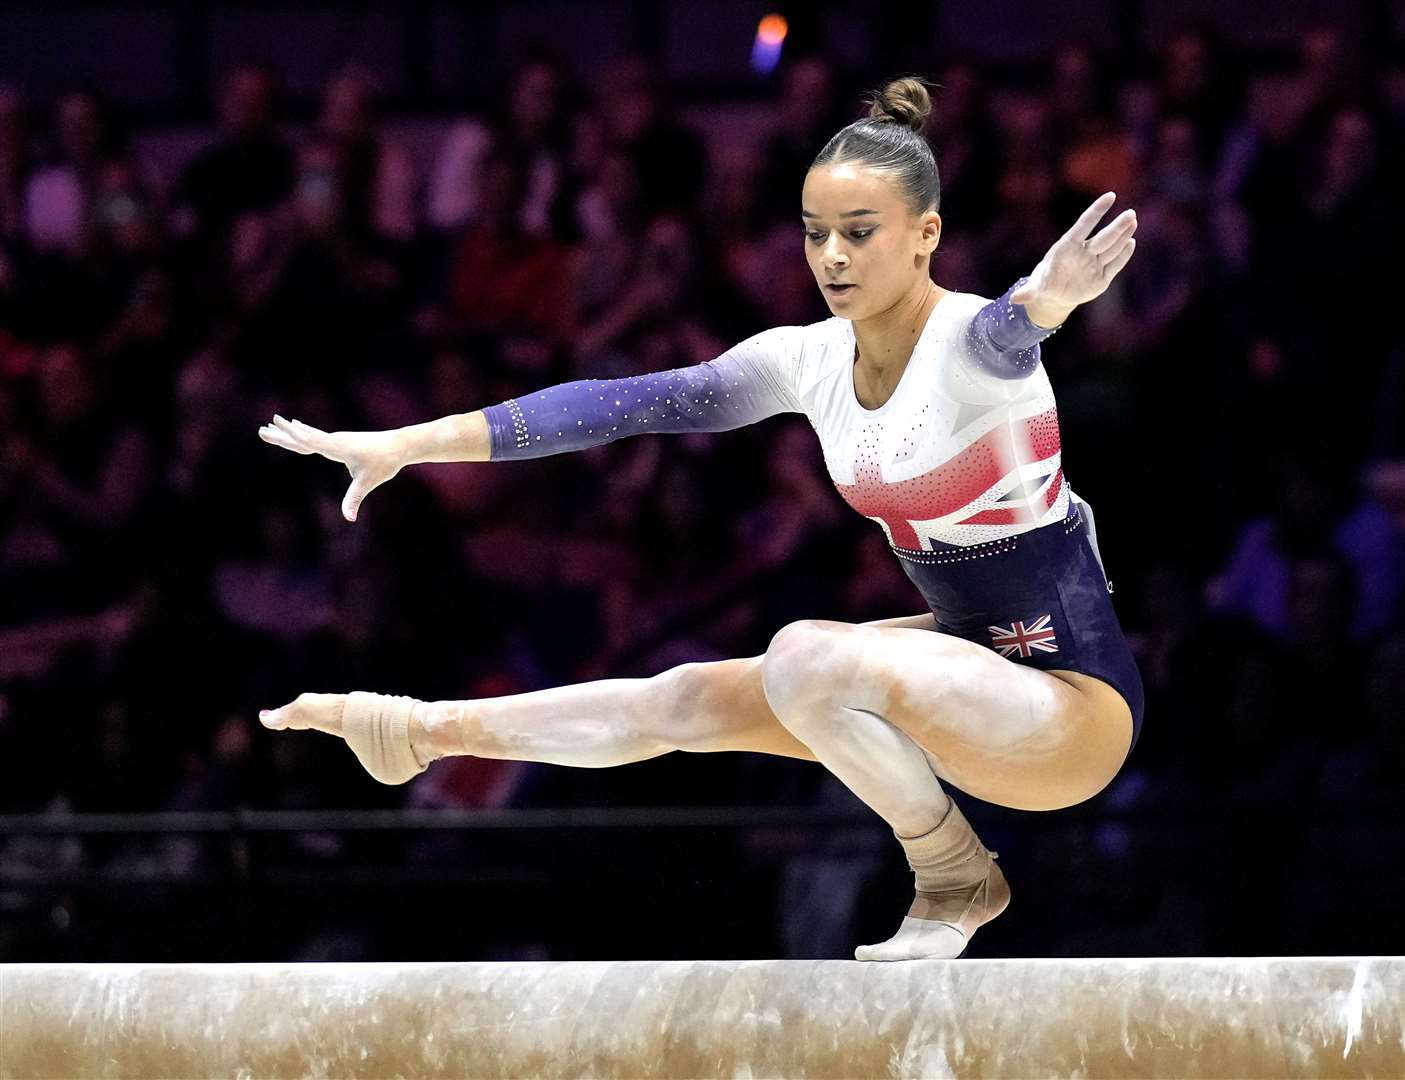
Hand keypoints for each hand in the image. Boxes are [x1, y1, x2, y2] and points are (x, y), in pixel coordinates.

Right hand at [258, 414, 403, 521]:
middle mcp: (334, 440)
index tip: (276, 426)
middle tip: (261, 429)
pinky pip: (316, 436)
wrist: (399, 445)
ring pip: (308, 435)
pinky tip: (297, 427)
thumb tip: (349, 518)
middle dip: (282, 434)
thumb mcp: (367, 482)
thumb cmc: (384, 462)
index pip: (309, 440)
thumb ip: (354, 499)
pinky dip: (303, 432)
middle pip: (303, 437)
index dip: (292, 435)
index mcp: (336, 447)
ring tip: (272, 425)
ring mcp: (336, 439)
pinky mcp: (340, 440)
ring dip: (289, 431)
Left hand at [1010, 192, 1137, 323]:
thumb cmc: (1044, 284)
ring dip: (1123, 236)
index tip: (1110, 197)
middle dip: (1116, 227)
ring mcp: (1094, 264)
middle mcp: (1083, 253)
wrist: (1055, 296)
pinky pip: (1115, 265)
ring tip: (1133, 221)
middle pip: (1102, 238)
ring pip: (1111, 248)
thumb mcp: (1034, 289)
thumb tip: (1015, 299)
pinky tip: (1131, 243)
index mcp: (1066, 249)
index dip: (1096, 212)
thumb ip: (1028, 292)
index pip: (1084, 226)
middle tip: (1130, 213)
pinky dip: (1123, 256)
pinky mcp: (1102, 278)